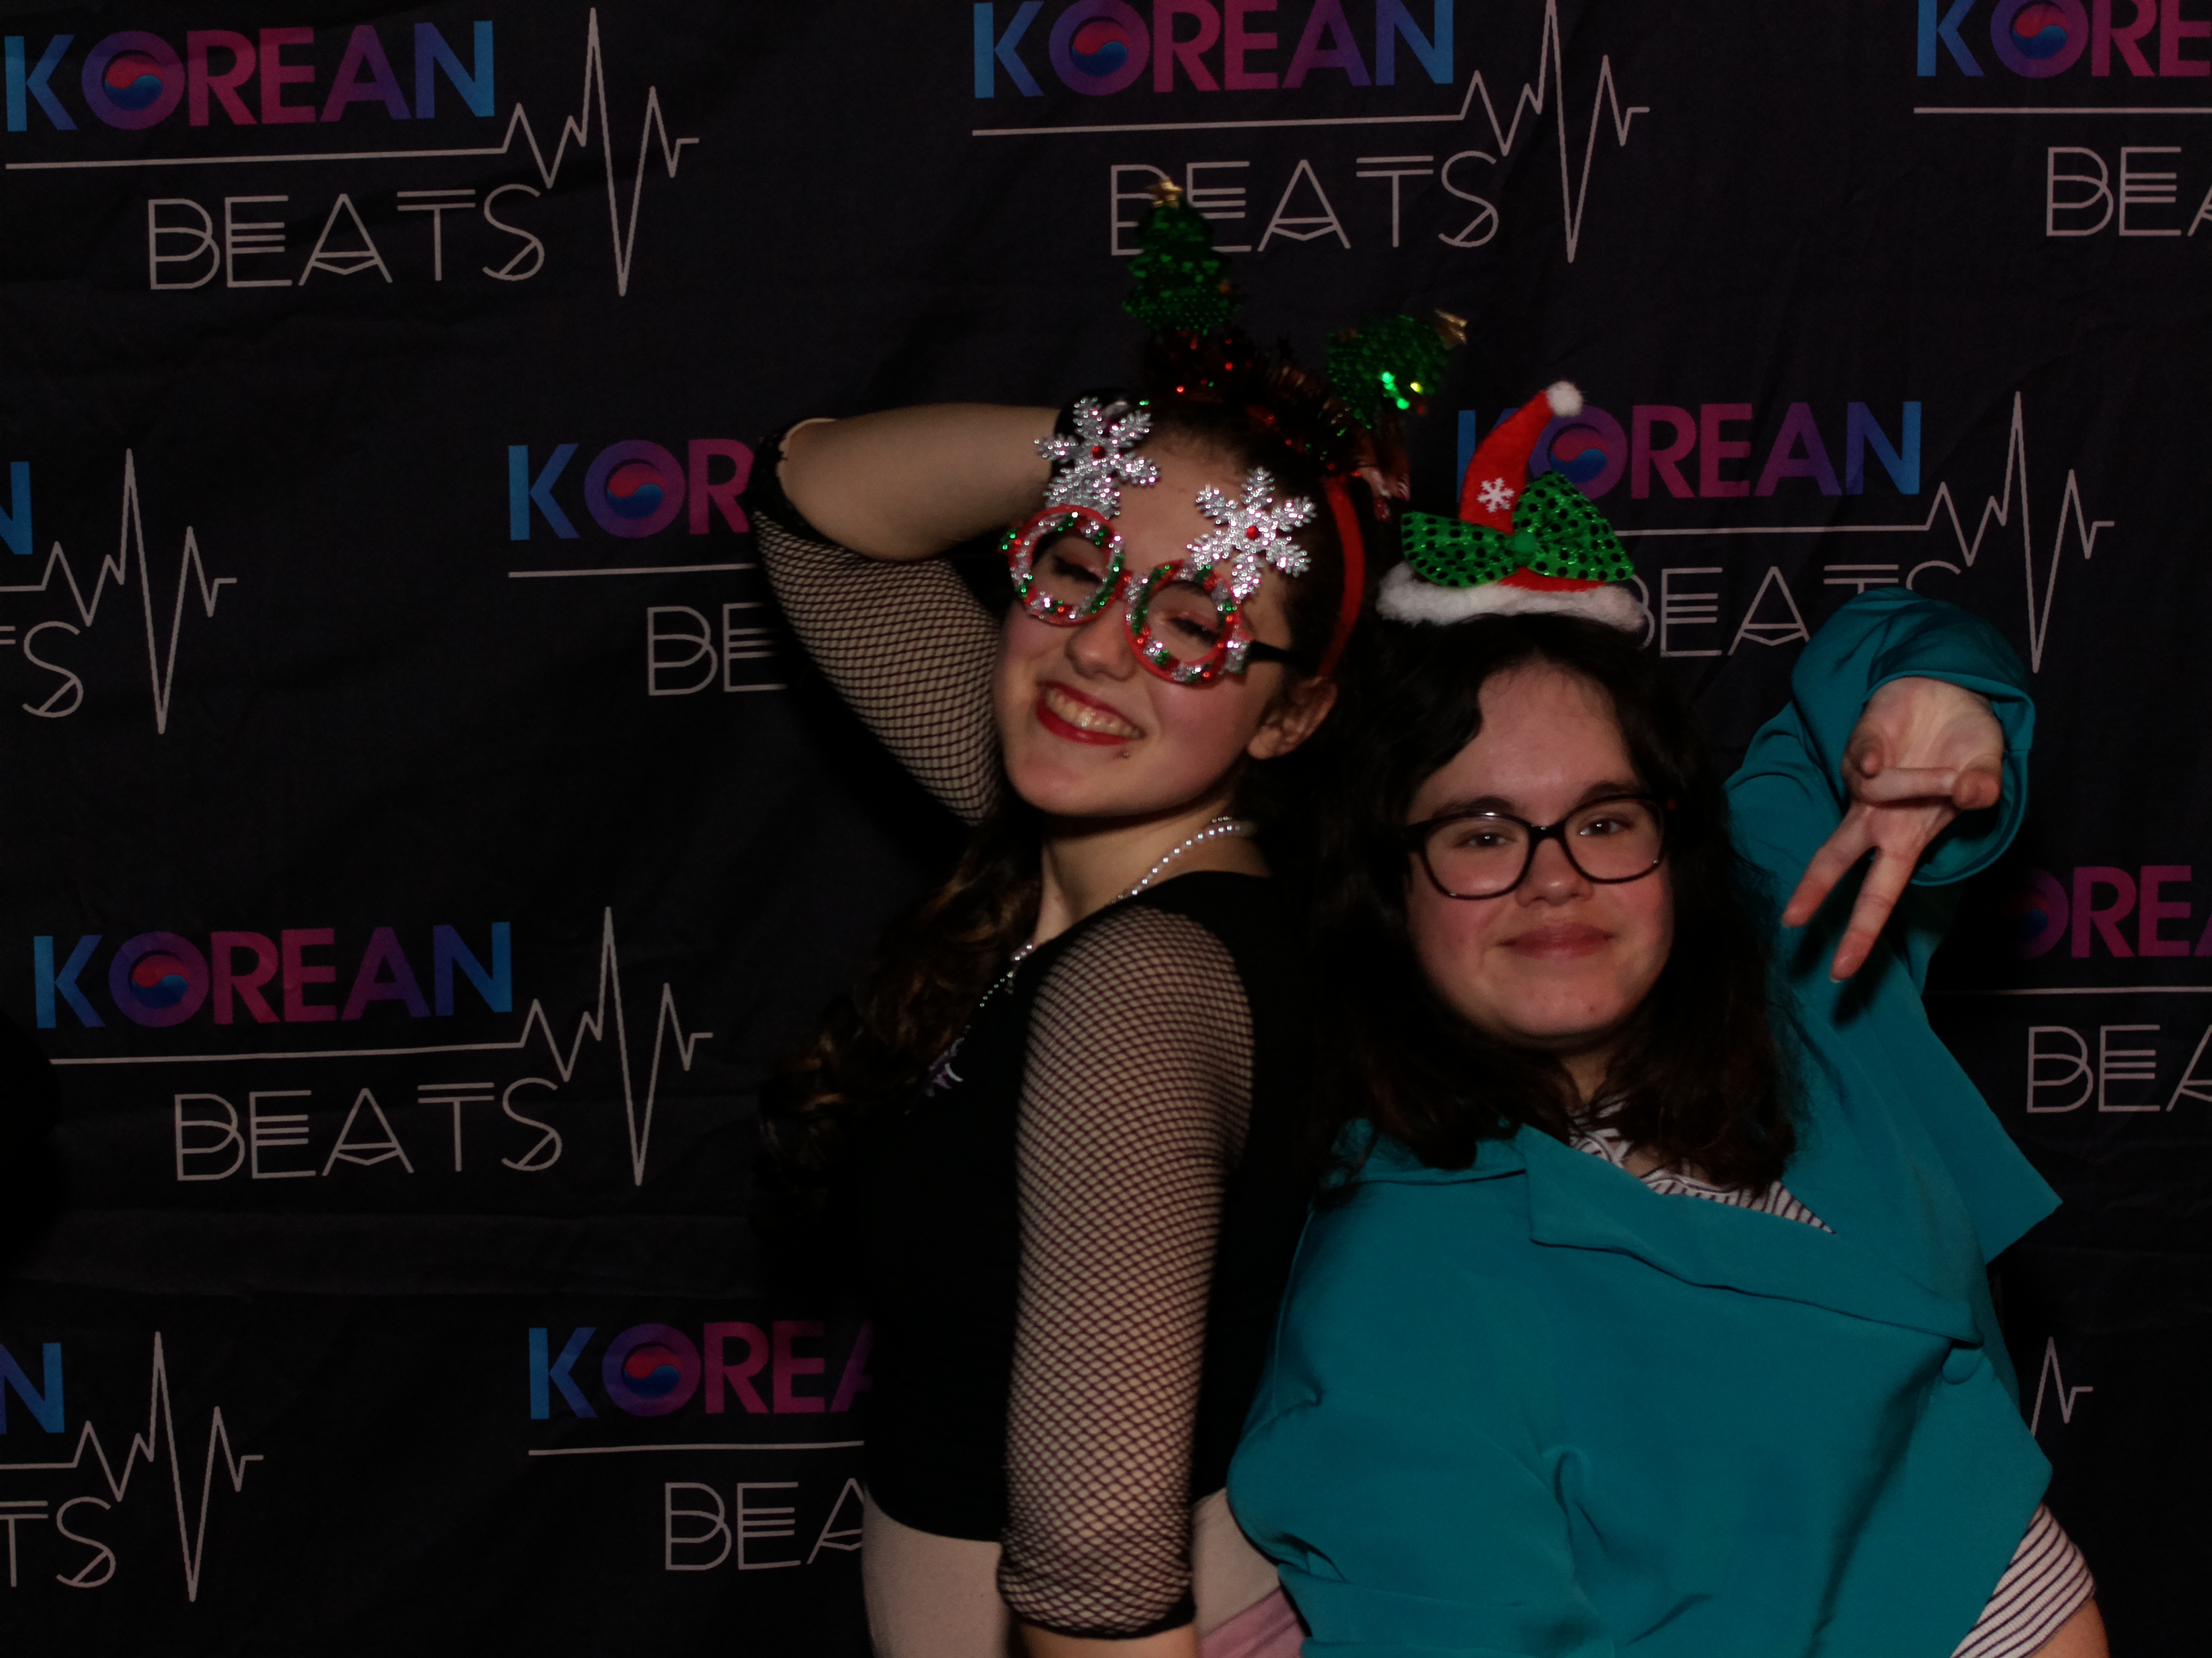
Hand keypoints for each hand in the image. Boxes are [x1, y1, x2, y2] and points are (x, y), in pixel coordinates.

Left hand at [1781, 676, 2004, 980]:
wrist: (1957, 695)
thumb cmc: (1969, 749)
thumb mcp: (1986, 772)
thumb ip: (1982, 787)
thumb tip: (1973, 795)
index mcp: (1905, 838)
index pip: (1877, 894)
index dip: (1859, 933)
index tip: (1839, 971)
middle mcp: (1876, 816)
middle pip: (1836, 857)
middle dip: (1816, 890)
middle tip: (1789, 924)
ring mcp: (1867, 780)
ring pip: (1874, 792)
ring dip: (1920, 782)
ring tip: (1957, 774)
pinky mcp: (1861, 741)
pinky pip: (1864, 757)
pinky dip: (1874, 753)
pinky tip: (1885, 752)